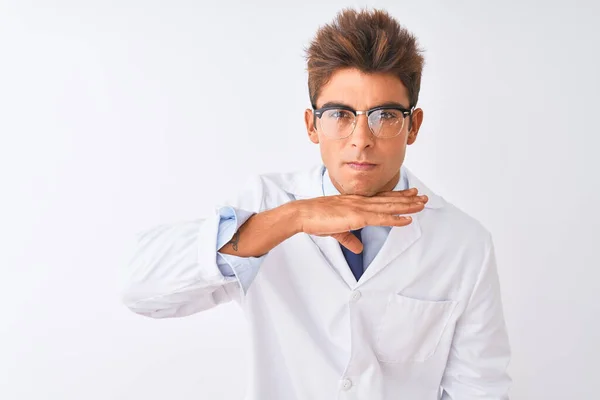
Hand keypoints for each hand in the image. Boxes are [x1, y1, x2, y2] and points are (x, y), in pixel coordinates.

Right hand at [295, 188, 427, 253]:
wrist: (303, 214)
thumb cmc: (316, 219)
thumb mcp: (336, 231)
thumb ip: (349, 239)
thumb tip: (359, 248)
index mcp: (355, 202)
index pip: (381, 198)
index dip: (397, 196)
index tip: (410, 193)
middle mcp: (360, 202)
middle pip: (389, 200)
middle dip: (408, 199)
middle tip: (424, 198)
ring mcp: (359, 208)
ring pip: (388, 207)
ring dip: (407, 206)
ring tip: (422, 204)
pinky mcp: (357, 217)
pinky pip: (380, 218)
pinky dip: (395, 218)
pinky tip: (407, 219)